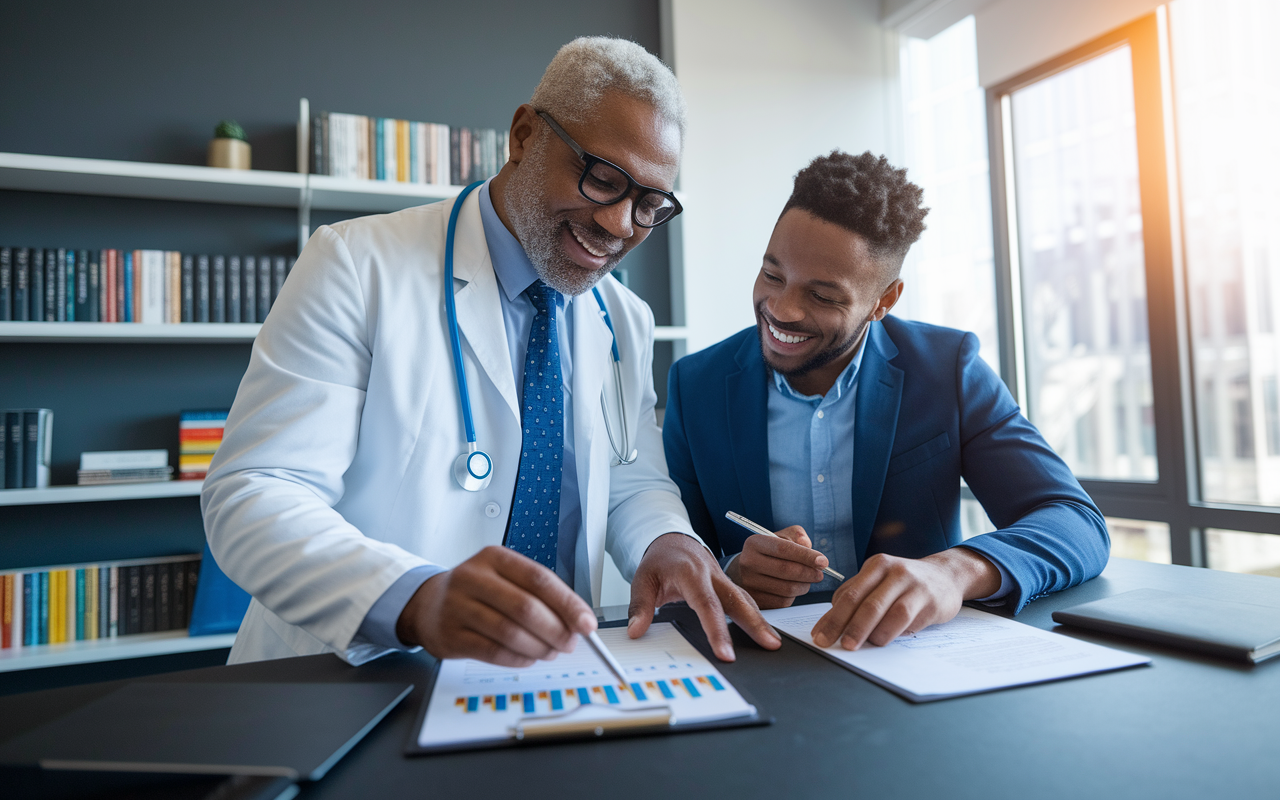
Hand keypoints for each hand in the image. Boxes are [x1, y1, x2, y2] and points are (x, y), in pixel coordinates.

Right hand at [396, 545, 596, 666]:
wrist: (428, 604)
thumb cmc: (478, 592)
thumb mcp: (505, 579)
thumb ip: (540, 596)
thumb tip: (578, 622)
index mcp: (495, 558)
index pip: (539, 579)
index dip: (567, 604)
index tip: (587, 624)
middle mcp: (474, 578)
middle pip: (525, 607)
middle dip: (555, 630)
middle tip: (570, 643)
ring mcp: (458, 606)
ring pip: (509, 632)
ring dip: (538, 647)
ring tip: (550, 652)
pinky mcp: (451, 635)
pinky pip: (493, 652)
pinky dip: (518, 658)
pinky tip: (528, 657)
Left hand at [627, 533, 780, 661]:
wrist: (673, 540)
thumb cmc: (659, 560)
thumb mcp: (642, 579)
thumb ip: (640, 606)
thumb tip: (636, 631)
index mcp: (691, 573)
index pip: (707, 605)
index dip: (718, 630)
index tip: (726, 653)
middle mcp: (712, 575)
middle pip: (737, 600)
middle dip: (755, 624)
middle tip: (770, 645)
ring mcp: (723, 579)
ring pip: (746, 600)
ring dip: (760, 621)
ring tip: (774, 643)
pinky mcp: (728, 585)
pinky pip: (744, 599)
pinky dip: (756, 615)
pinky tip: (764, 631)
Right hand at [725, 525, 827, 608]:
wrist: (745, 571)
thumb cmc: (769, 553)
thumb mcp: (780, 537)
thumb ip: (796, 535)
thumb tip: (807, 545)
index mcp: (755, 543)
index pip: (784, 549)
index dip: (806, 556)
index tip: (824, 562)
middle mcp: (748, 563)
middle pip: (787, 570)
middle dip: (809, 573)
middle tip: (820, 573)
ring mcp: (749, 584)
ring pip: (788, 588)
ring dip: (804, 585)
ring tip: (807, 580)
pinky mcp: (755, 601)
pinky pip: (783, 602)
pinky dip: (794, 596)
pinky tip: (794, 588)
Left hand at [811, 548, 1000, 649]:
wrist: (947, 576)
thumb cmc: (905, 584)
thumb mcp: (880, 582)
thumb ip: (857, 596)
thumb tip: (831, 620)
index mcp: (876, 566)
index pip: (848, 594)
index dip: (831, 617)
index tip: (818, 635)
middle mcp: (892, 570)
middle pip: (862, 601)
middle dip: (843, 625)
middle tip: (830, 644)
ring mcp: (912, 584)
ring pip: (884, 611)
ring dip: (866, 632)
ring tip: (854, 646)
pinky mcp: (929, 599)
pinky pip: (905, 618)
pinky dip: (890, 632)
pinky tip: (882, 640)